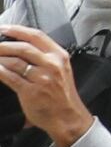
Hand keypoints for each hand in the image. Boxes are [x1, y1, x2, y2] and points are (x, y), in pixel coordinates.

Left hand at [0, 26, 90, 146]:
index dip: (17, 30)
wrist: (68, 117)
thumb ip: (45, 58)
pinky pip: (10, 76)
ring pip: (14, 61)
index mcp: (60, 56)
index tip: (3, 28)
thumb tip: (20, 47)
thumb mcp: (60, 70)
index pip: (36, 36)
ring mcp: (42, 78)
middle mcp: (52, 65)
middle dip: (3, 44)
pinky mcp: (31, 91)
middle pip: (23, 47)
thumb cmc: (62, 96)